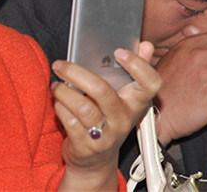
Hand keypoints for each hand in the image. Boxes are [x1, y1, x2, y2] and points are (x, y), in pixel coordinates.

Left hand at [51, 41, 161, 190]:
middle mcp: (123, 120)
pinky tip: (58, 102)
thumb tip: (146, 45)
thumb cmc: (107, 120)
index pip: (150, 84)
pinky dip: (60, 108)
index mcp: (135, 103)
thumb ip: (133, 71)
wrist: (95, 162)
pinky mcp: (86, 146)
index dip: (138, 66)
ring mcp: (105, 135)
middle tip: (60, 65)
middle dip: (76, 73)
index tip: (119, 52)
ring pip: (83, 107)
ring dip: (64, 92)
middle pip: (102, 91)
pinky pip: (70, 121)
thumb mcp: (123, 99)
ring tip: (56, 85)